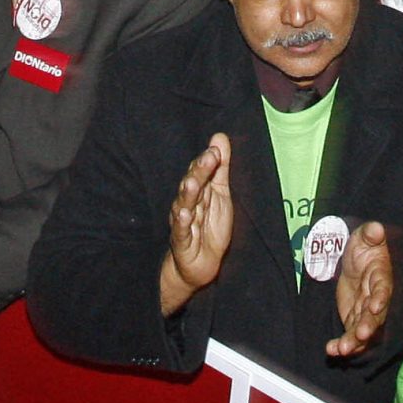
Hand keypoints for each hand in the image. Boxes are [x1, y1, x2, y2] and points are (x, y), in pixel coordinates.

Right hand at [161, 134, 234, 313]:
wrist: (201, 265)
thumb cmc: (210, 226)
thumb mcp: (220, 195)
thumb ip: (220, 167)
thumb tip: (220, 136)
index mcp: (198, 191)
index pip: (201, 171)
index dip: (207, 161)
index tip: (216, 149)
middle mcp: (187, 203)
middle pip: (192, 183)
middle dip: (199, 170)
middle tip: (209, 157)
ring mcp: (183, 222)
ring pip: (184, 204)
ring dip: (188, 192)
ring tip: (193, 181)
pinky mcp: (182, 241)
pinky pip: (181, 230)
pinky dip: (182, 222)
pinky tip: (185, 213)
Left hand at [327, 221, 393, 358]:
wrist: (356, 260)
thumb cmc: (365, 247)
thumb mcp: (365, 237)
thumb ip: (370, 234)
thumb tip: (376, 228)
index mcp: (381, 278)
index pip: (383, 289)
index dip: (381, 298)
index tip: (375, 306)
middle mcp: (377, 299)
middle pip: (375, 316)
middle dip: (368, 326)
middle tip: (360, 335)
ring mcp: (366, 312)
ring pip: (363, 331)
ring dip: (354, 342)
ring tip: (342, 349)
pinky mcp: (354, 320)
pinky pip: (350, 335)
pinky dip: (341, 344)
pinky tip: (331, 350)